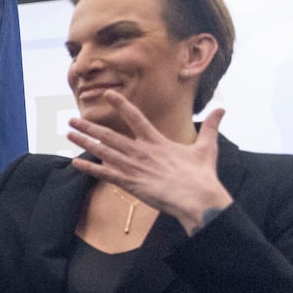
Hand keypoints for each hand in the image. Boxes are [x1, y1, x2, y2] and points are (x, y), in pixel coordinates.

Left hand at [66, 97, 231, 234]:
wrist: (197, 198)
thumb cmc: (201, 175)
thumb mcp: (206, 147)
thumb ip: (210, 127)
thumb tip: (223, 109)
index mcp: (157, 141)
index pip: (135, 117)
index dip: (120, 104)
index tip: (107, 94)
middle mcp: (141, 151)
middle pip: (109, 135)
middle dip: (89, 126)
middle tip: (72, 119)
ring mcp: (133, 167)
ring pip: (102, 151)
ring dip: (84, 142)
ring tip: (69, 134)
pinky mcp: (129, 183)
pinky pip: (104, 174)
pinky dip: (89, 168)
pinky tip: (75, 163)